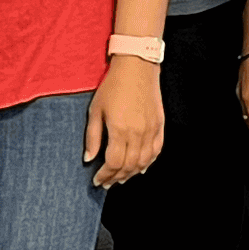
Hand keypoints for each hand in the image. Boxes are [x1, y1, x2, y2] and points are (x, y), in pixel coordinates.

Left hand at [85, 57, 165, 186]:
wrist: (136, 66)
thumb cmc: (113, 85)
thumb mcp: (96, 109)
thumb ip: (93, 136)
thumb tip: (89, 158)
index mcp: (120, 130)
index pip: (114, 163)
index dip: (105, 175)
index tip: (98, 180)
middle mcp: (138, 133)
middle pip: (129, 166)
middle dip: (117, 178)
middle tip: (108, 183)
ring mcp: (151, 129)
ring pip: (144, 161)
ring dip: (132, 173)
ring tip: (122, 178)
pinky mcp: (159, 125)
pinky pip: (156, 150)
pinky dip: (149, 162)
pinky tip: (141, 167)